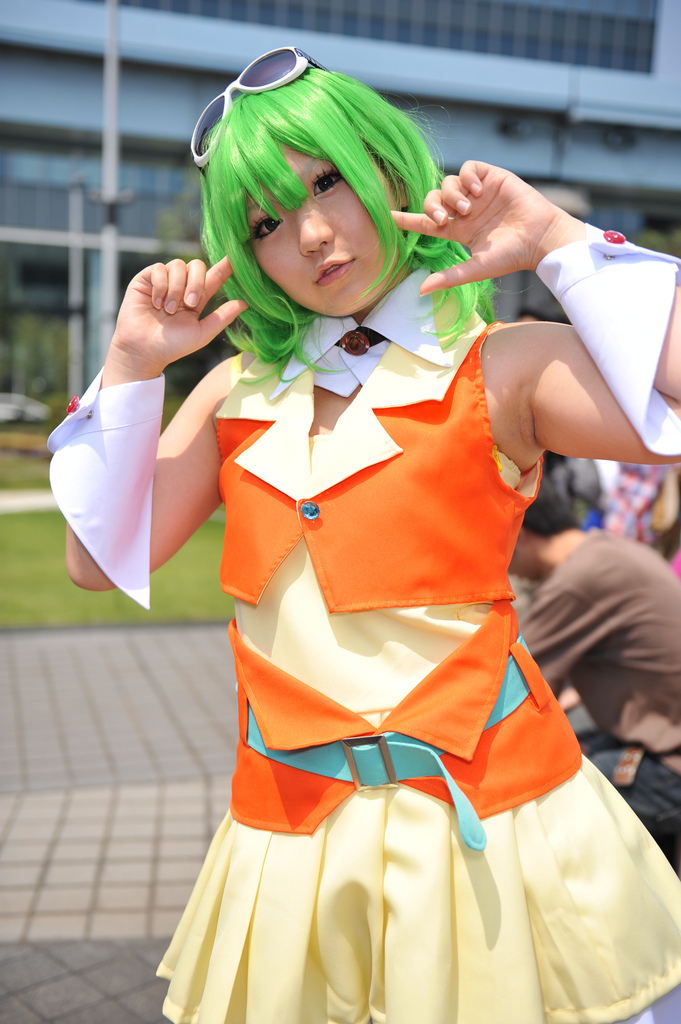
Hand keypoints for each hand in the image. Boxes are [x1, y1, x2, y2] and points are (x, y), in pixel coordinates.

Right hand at [103, 256, 247, 385]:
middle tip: (190, 304)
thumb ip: (222, 317)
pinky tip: (156, 303)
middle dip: (196, 282)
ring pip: (177, 265)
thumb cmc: (173, 346)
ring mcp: (164, 281)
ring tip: (168, 310)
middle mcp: (182, 286)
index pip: (214, 277)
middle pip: (197, 265)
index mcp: (197, 297)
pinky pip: (158, 268)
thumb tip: (245, 303)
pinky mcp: (146, 279)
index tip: (236, 257)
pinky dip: (160, 286)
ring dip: (176, 288)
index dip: (225, 266)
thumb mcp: (202, 333)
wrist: (144, 350)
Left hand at [391, 161, 584, 294]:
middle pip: (433, 199)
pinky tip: (478, 191)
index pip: (426, 223)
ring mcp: (476, 193)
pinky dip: (467, 177)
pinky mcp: (490, 177)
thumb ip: (449, 276)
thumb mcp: (476, 268)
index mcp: (457, 231)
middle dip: (432, 206)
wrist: (540, 237)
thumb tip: (420, 290)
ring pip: (447, 183)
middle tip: (445, 218)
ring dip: (452, 194)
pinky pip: (467, 168)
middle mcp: (464, 210)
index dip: (407, 219)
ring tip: (469, 208)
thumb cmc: (511, 256)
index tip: (389, 217)